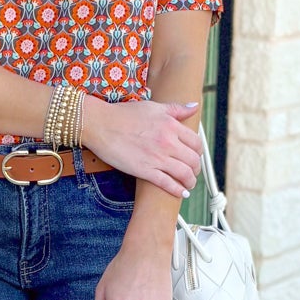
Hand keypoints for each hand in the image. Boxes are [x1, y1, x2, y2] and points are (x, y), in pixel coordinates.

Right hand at [80, 98, 200, 197]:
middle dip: (196, 168)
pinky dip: (177, 190)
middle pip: (193, 160)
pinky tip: (181, 192)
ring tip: (188, 183)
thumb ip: (176, 109)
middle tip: (193, 171)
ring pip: (185, 174)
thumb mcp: (153, 107)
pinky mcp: (145, 170)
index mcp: (171, 125)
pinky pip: (167, 184)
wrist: (100, 124)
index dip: (198, 152)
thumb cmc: (123, 114)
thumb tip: (194, 107)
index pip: (196, 142)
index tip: (195, 156)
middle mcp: (167, 142)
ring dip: (190, 181)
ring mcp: (157, 158)